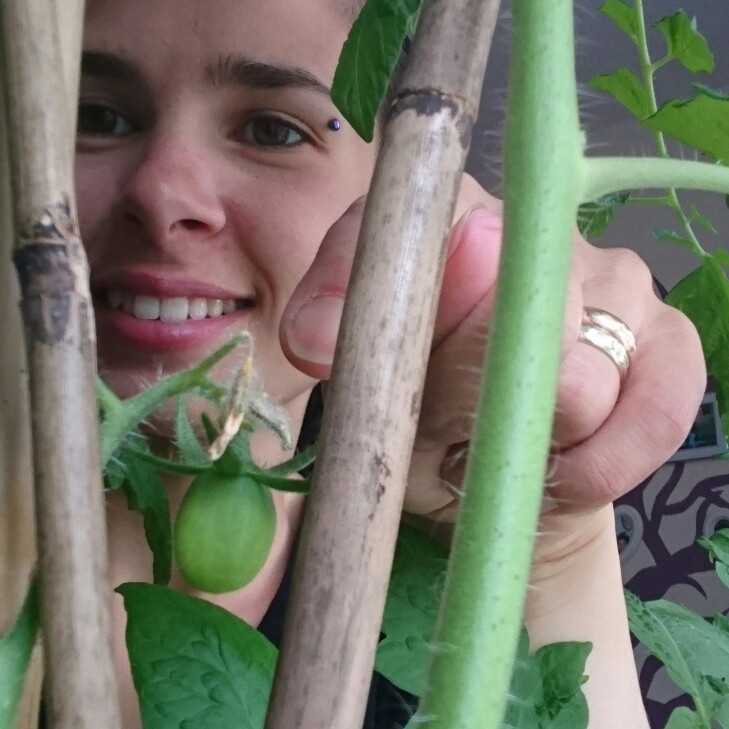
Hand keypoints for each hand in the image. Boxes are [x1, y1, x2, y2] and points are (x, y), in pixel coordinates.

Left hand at [280, 174, 705, 526]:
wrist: (492, 474)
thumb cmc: (422, 425)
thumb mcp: (372, 396)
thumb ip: (351, 353)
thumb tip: (313, 334)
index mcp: (446, 223)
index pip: (418, 217)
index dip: (383, 280)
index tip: (328, 344)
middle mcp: (537, 231)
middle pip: (513, 300)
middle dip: (472, 388)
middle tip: (452, 429)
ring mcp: (614, 279)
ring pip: (581, 371)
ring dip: (535, 436)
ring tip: (506, 450)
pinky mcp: (669, 341)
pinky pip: (656, 407)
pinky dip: (603, 462)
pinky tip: (564, 471)